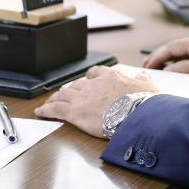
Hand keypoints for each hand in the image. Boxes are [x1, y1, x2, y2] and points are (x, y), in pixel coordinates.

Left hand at [34, 65, 157, 137]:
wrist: (135, 115)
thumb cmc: (143, 102)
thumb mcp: (148, 86)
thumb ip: (143, 80)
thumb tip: (144, 75)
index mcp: (110, 77)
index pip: (95, 73)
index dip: (90, 78)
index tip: (88, 81)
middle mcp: (93, 85)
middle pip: (76, 84)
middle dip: (70, 90)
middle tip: (65, 95)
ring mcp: (82, 97)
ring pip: (63, 95)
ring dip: (55, 98)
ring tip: (49, 103)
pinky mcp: (74, 112)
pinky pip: (55, 109)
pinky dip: (46, 110)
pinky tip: (40, 112)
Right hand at [143, 32, 188, 80]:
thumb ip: (186, 68)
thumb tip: (168, 70)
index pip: (171, 48)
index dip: (156, 57)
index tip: (146, 66)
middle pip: (175, 47)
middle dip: (160, 56)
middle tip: (147, 66)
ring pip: (184, 50)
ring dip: (171, 58)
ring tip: (160, 67)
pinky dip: (182, 59)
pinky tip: (180, 66)